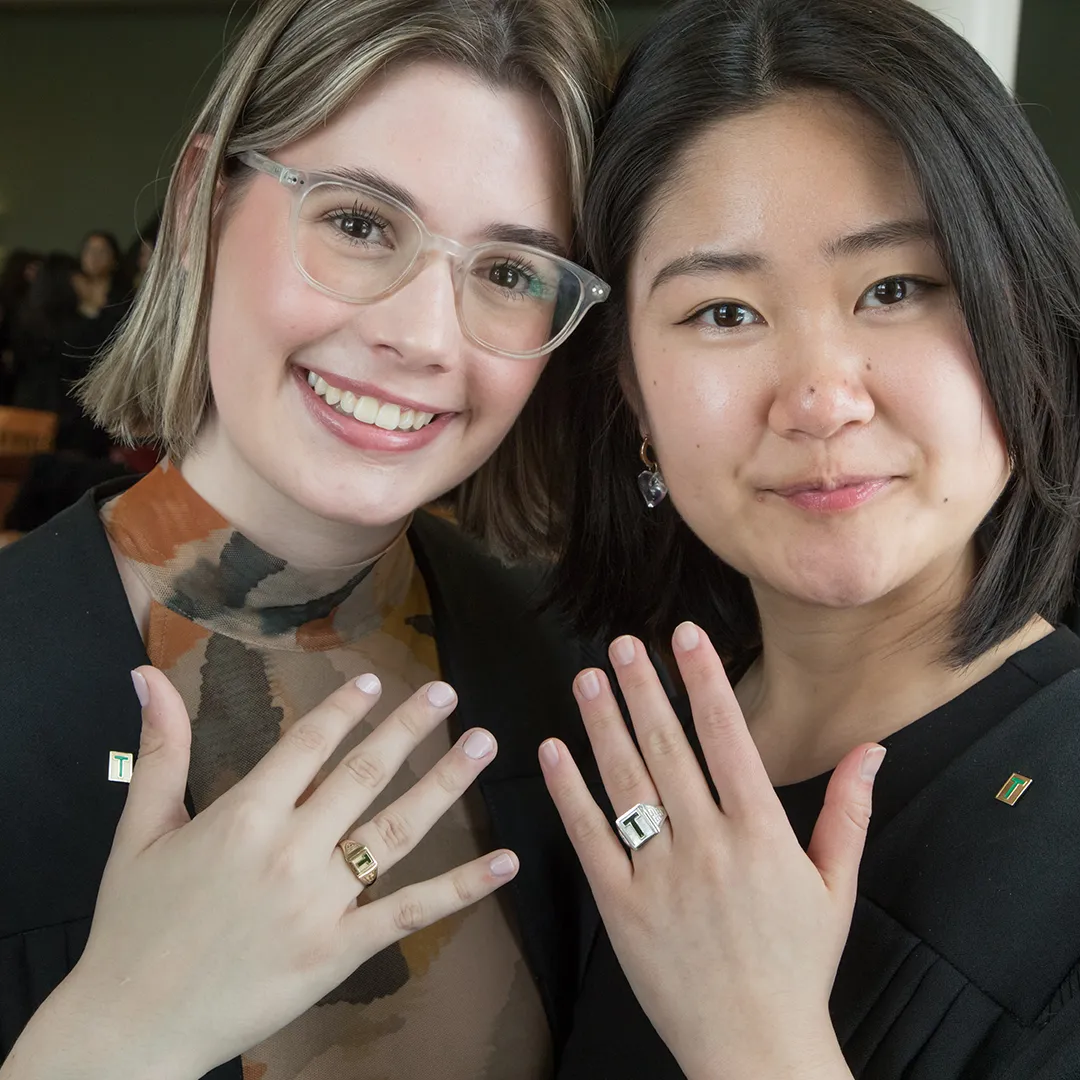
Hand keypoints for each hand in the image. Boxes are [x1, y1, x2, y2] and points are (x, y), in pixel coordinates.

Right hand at [3, 668, 513, 1079]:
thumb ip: (160, 750)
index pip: (308, 743)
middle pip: (364, 772)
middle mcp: (291, 847)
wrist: (130, 1026)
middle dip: (410, 727)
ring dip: (446, 782)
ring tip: (484, 745)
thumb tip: (147, 674)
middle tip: (447, 693)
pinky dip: (462, 887)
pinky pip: (410, 911)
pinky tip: (504, 862)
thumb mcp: (138, 831)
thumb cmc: (132, 925)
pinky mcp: (340, 950)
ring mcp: (321, 900)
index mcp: (243, 814)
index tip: (374, 682)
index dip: (344, 708)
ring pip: (398, 828)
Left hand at [540, 623, 882, 1079]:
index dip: (705, 680)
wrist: (754, 1048)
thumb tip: (872, 749)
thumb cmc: (798, 965)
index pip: (729, 738)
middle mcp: (708, 846)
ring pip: (625, 783)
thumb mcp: (836, 887)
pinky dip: (568, 791)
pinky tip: (554, 750)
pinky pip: (589, 838)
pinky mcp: (620, 906)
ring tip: (588, 676)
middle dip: (644, 688)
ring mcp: (659, 875)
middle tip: (623, 643)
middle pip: (668, 748)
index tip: (685, 635)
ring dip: (604, 724)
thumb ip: (848, 811)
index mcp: (762, 835)